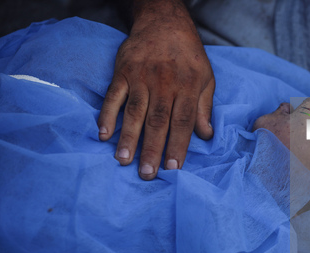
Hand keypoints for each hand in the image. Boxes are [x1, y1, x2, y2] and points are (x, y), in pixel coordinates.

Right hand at [97, 0, 214, 179]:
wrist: (165, 22)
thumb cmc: (189, 56)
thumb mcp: (206, 78)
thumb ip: (205, 108)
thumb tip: (206, 135)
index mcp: (188, 87)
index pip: (183, 122)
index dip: (178, 145)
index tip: (173, 168)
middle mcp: (165, 84)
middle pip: (158, 121)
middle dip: (152, 149)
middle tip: (147, 173)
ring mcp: (142, 77)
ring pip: (135, 111)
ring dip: (128, 137)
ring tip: (124, 160)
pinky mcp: (123, 71)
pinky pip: (113, 95)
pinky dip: (107, 114)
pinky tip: (103, 133)